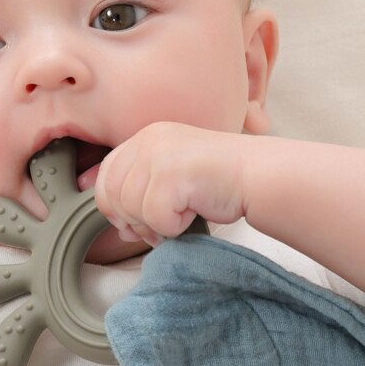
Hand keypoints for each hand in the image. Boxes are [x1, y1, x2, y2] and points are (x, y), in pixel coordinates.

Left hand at [94, 122, 247, 245]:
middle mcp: (148, 141)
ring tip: (180, 218)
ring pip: (131, 209)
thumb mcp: (172, 177)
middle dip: (132, 220)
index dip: (111, 202)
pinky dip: (173, 226)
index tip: (127, 221)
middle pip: (113, 194)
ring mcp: (159, 156)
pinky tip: (193, 213)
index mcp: (146, 137)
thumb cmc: (219, 181)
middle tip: (159, 227)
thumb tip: (121, 228)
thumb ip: (142, 193)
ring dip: (155, 225)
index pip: (107, 172)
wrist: (257, 175)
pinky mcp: (172, 176)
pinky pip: (155, 218)